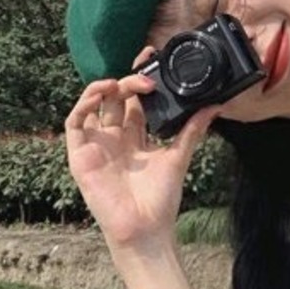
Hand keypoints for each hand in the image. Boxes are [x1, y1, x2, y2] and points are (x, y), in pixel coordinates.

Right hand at [63, 67, 220, 253]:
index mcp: (137, 137)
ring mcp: (97, 144)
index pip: (136, 101)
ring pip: (93, 104)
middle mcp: (115, 138)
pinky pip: (75, 122)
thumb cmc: (160, 199)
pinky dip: (85, 103)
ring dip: (105, 88)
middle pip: (116, 99)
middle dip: (128, 81)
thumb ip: (192, 131)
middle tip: (145, 73)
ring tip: (124, 82)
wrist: (144, 228)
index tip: (151, 60)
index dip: (141, 80)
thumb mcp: (178, 157)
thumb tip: (214, 107)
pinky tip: (102, 93)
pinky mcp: (80, 153)